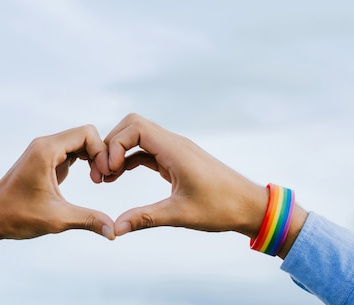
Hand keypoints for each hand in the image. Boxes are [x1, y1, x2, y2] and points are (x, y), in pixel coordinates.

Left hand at [0, 125, 115, 240]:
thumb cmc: (18, 215)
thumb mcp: (56, 219)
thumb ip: (88, 220)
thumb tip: (115, 232)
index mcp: (46, 150)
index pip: (87, 134)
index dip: (101, 152)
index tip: (103, 176)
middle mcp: (44, 144)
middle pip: (85, 134)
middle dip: (99, 154)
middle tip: (102, 179)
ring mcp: (44, 150)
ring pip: (79, 141)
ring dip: (92, 157)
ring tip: (97, 180)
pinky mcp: (45, 158)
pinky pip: (71, 150)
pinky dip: (84, 160)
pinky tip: (90, 179)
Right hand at [104, 114, 268, 237]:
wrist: (251, 206)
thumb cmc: (221, 208)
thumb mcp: (179, 215)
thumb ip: (145, 218)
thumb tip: (115, 228)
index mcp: (175, 149)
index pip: (135, 128)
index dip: (115, 144)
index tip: (109, 171)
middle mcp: (173, 143)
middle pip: (132, 125)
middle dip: (112, 144)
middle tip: (102, 172)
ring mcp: (174, 149)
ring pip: (138, 136)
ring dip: (119, 151)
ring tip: (106, 176)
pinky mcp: (175, 159)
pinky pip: (146, 150)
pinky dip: (129, 159)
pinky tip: (119, 176)